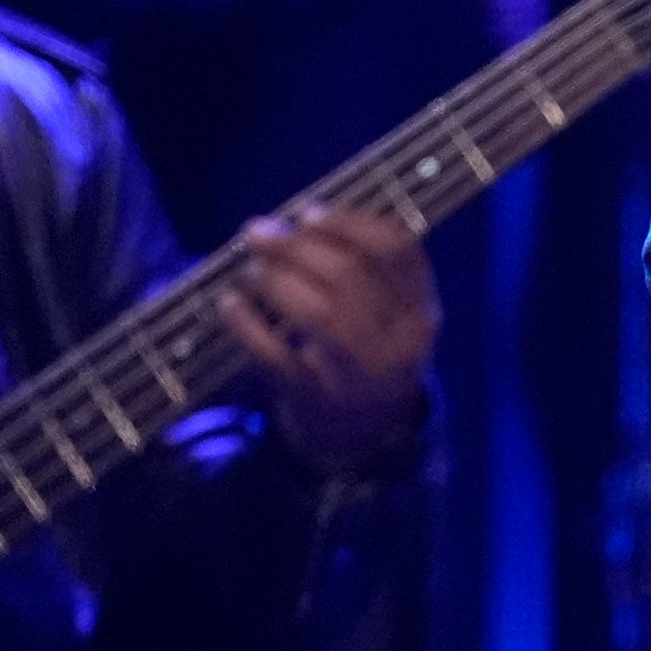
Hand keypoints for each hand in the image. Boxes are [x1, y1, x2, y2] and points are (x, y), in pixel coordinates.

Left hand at [215, 205, 439, 477]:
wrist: (362, 436)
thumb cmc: (366, 355)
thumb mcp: (386, 316)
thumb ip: (361, 271)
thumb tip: (294, 221)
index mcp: (420, 313)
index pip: (396, 250)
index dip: (348, 223)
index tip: (308, 213)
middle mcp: (397, 344)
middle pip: (347, 276)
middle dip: (294, 245)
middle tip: (257, 232)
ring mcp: (357, 376)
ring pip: (316, 313)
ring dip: (273, 279)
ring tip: (248, 268)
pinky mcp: (315, 399)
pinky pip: (276, 355)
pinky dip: (245, 325)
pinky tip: (230, 303)